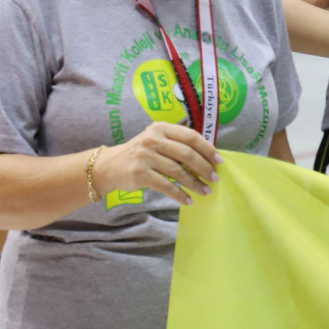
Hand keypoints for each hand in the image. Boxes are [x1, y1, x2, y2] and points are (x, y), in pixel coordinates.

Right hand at [92, 121, 221, 205]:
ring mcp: (145, 156)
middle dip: (204, 167)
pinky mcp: (139, 173)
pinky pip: (166, 186)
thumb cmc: (140, 154)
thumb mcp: (156, 140)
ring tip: (205, 191)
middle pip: (187, 154)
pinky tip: (188, 200)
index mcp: (161, 128)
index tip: (219, 161)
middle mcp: (153, 139)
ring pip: (178, 171)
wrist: (109, 166)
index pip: (191, 136)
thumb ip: (177, 143)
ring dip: (195, 183)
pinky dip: (179, 195)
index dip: (207, 149)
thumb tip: (208, 156)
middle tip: (214, 178)